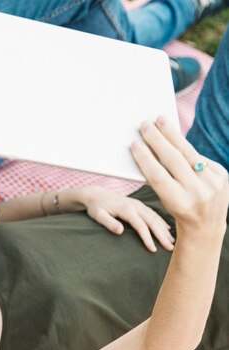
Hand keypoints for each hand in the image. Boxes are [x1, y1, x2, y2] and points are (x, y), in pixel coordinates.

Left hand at [77, 185, 174, 251]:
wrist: (96, 194)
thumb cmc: (96, 207)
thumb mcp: (98, 215)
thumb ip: (109, 223)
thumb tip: (121, 231)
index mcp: (126, 209)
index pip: (141, 225)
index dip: (147, 238)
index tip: (153, 250)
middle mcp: (135, 205)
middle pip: (152, 222)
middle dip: (162, 236)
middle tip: (170, 248)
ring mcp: (138, 204)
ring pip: (155, 218)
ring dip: (164, 230)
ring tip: (172, 242)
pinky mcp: (138, 204)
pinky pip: (153, 213)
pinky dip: (161, 222)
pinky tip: (167, 229)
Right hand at [131, 117, 228, 237]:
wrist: (206, 224)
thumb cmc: (177, 209)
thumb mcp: (165, 200)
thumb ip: (158, 178)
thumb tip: (147, 150)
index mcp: (179, 202)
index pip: (158, 175)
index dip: (145, 158)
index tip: (134, 144)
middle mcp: (198, 192)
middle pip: (173, 159)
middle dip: (157, 140)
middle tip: (145, 125)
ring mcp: (213, 182)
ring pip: (188, 152)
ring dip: (172, 135)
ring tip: (161, 121)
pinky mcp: (222, 175)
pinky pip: (199, 157)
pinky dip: (185, 148)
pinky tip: (175, 139)